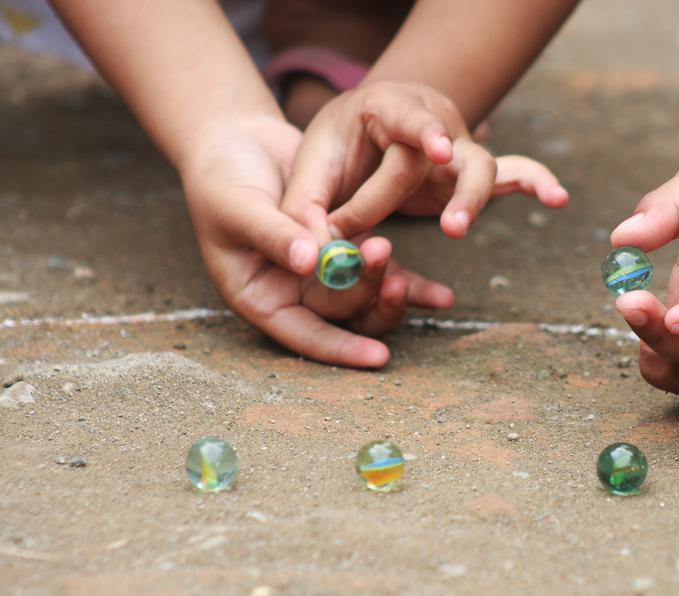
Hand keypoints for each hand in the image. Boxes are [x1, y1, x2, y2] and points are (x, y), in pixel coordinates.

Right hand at [181, 116, 453, 367]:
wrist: (236, 142)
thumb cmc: (222, 179)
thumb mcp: (240, 208)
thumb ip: (274, 235)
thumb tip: (310, 262)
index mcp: (261, 298)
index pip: (303, 336)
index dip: (341, 348)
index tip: (378, 355)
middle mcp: (295, 295)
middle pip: (341, 313)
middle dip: (366, 292)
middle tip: (384, 256)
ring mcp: (324, 276)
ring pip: (366, 298)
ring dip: (392, 290)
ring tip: (415, 282)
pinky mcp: (348, 250)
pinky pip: (383, 274)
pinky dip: (411, 283)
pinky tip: (442, 297)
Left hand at [279, 81, 567, 240]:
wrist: (359, 136)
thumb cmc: (331, 154)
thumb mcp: (307, 177)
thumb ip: (305, 214)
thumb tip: (313, 261)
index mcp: (383, 108)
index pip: (406, 117)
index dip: (424, 132)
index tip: (439, 149)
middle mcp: (429, 124)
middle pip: (451, 152)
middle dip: (446, 193)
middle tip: (450, 229)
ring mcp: (456, 149)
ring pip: (483, 168)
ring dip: (475, 203)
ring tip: (459, 234)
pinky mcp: (469, 175)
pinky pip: (513, 174)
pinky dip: (536, 183)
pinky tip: (558, 199)